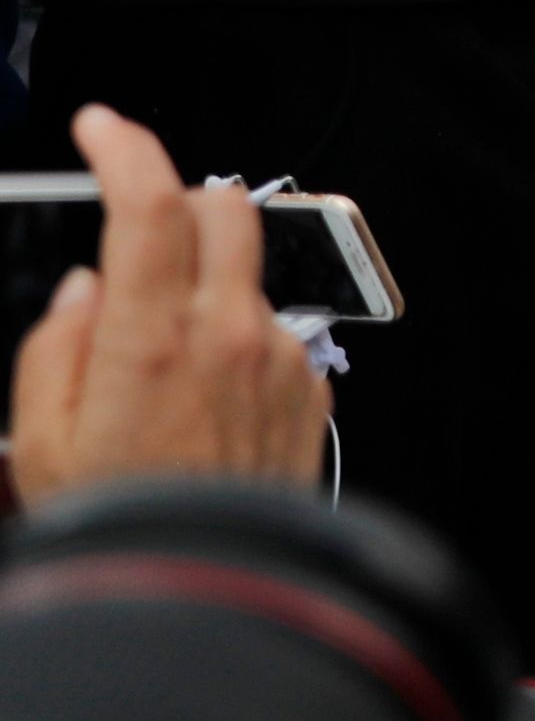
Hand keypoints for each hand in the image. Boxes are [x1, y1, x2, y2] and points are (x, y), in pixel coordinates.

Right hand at [7, 104, 328, 501]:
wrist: (205, 593)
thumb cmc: (117, 522)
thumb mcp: (40, 439)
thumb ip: (54, 347)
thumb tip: (85, 290)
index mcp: (150, 340)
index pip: (148, 206)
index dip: (125, 149)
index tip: (101, 128)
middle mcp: (227, 335)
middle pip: (223, 209)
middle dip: (179, 198)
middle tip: (139, 228)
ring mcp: (277, 358)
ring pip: (251, 270)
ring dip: (208, 275)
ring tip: (164, 342)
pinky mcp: (309, 387)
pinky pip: (272, 332)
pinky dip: (235, 337)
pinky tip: (203, 394)